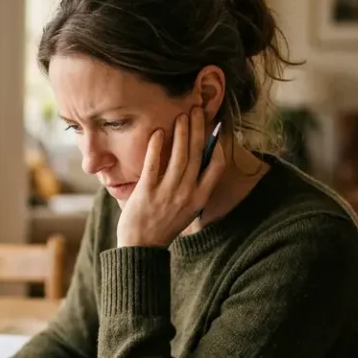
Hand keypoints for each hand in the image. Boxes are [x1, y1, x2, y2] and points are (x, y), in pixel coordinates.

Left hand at [115, 102, 226, 247]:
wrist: (141, 247)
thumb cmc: (163, 225)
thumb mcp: (187, 210)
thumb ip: (194, 188)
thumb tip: (199, 160)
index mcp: (199, 198)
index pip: (216, 167)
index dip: (217, 144)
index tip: (215, 127)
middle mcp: (187, 194)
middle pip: (197, 154)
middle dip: (198, 128)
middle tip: (197, 109)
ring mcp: (167, 193)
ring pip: (179, 156)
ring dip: (182, 132)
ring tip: (182, 115)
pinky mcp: (147, 192)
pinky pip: (154, 165)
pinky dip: (157, 147)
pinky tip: (159, 132)